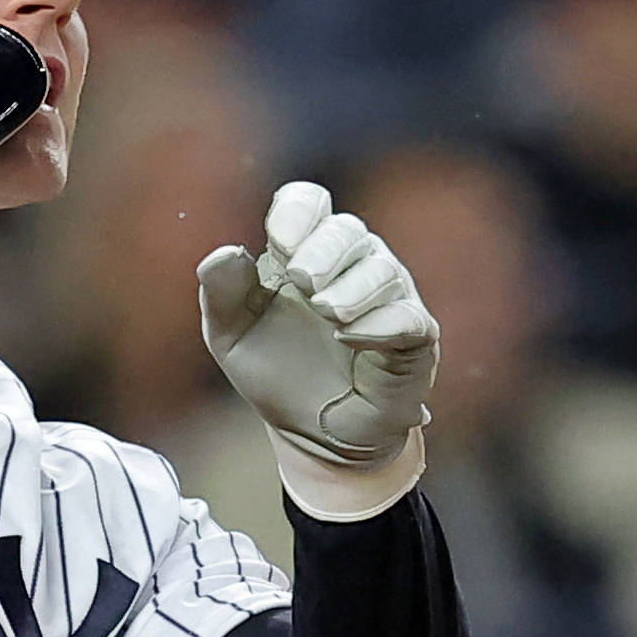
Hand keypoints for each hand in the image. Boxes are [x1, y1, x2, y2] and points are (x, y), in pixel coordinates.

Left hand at [199, 178, 440, 508]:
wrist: (314, 433)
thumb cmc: (279, 374)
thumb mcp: (233, 337)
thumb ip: (221, 294)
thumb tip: (223, 252)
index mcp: (305, 252)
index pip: (308, 203)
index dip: (296, 213)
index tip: (279, 244)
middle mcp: (352, 263)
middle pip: (347, 229)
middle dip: (323, 250)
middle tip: (303, 282)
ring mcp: (389, 296)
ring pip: (382, 268)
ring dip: (350, 289)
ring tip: (328, 315)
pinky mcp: (415, 336)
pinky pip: (407, 316)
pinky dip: (379, 323)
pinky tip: (350, 338)